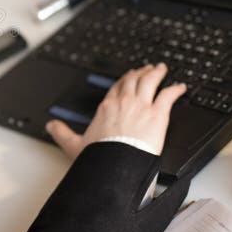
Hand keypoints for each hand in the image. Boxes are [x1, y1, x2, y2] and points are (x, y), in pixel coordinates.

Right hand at [46, 63, 185, 159]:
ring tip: (161, 70)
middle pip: (133, 80)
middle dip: (141, 73)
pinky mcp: (157, 114)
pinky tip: (181, 87)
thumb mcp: (74, 144)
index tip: (128, 76)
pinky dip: (175, 89)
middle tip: (147, 69)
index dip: (124, 80)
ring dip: (156, 74)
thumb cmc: (99, 155)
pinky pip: (168, 96)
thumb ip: (62, 132)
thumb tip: (50, 126)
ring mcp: (141, 106)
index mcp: (106, 108)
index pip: (116, 88)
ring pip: (150, 82)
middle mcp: (124, 102)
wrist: (116, 162)